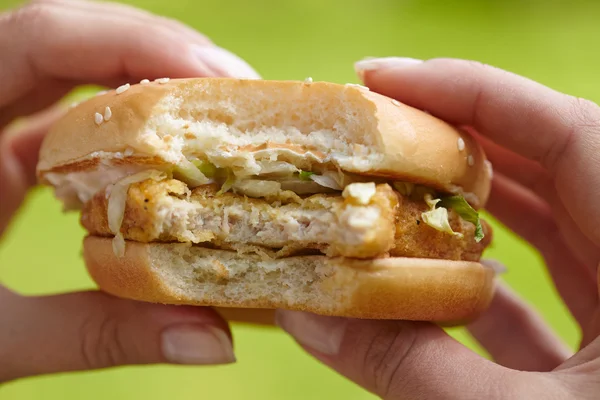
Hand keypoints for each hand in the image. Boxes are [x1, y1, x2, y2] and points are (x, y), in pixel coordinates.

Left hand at [0, 0, 258, 382]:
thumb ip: (98, 335)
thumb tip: (213, 342)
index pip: (41, 38)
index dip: (135, 41)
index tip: (216, 75)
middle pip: (72, 41)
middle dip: (162, 57)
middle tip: (237, 94)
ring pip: (78, 77)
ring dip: (153, 89)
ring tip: (217, 118)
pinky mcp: (7, 157)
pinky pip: (78, 122)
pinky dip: (132, 132)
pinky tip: (172, 158)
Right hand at [276, 57, 599, 398]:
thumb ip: (411, 370)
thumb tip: (307, 312)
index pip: (570, 131)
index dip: (471, 92)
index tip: (382, 77)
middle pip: (550, 165)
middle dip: (454, 142)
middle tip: (370, 130)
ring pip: (544, 222)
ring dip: (459, 206)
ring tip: (385, 190)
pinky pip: (541, 284)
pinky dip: (477, 275)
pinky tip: (422, 278)